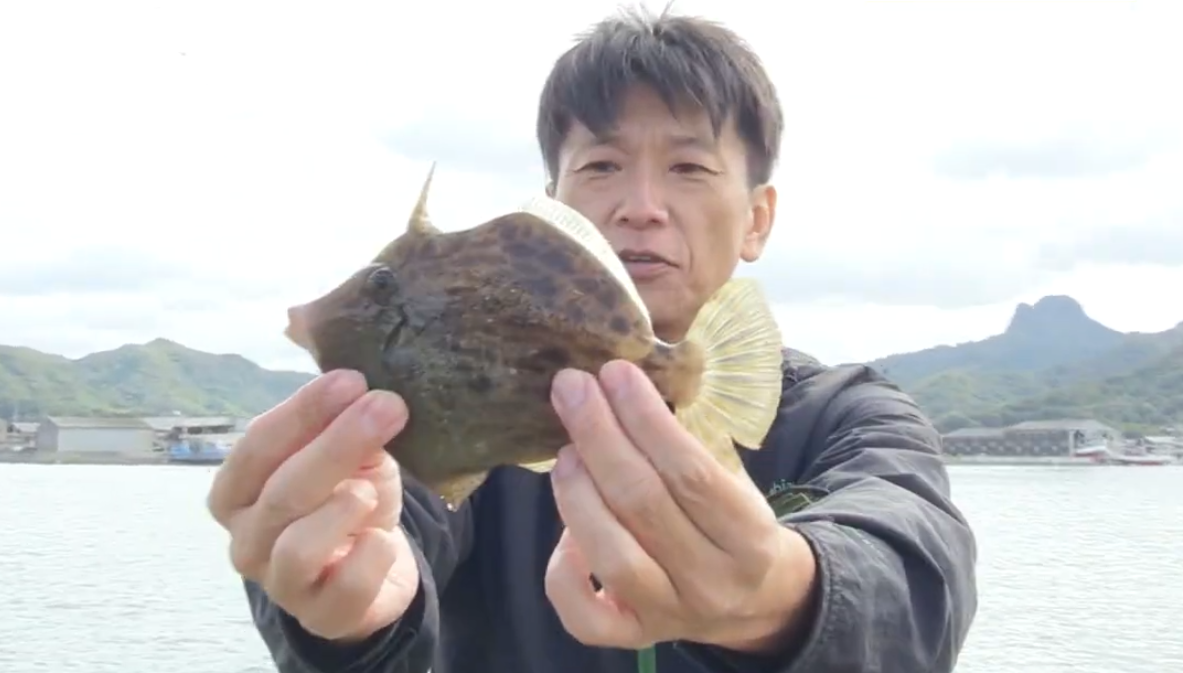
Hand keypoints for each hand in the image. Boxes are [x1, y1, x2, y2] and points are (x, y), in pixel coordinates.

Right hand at [207, 369, 419, 641]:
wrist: (375, 565)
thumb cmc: (347, 497)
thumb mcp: (346, 452)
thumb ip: (342, 419)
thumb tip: (356, 378)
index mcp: (236, 490)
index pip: (258, 445)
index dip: (303, 412)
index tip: (352, 379)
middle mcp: (245, 538)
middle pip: (283, 489)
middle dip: (338, 443)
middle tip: (387, 407)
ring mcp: (279, 582)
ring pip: (298, 546)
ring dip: (342, 508)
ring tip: (371, 490)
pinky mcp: (322, 614)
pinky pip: (344, 586)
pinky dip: (369, 558)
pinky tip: (382, 539)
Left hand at [544, 360, 816, 651]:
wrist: (757, 601)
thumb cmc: (735, 524)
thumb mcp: (737, 483)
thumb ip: (688, 449)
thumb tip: (619, 388)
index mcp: (750, 539)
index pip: (691, 473)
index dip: (647, 419)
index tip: (615, 373)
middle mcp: (711, 582)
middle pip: (643, 504)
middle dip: (599, 436)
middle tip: (570, 388)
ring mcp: (669, 615)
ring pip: (611, 556)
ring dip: (578, 493)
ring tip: (565, 449)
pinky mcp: (633, 638)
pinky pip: (584, 616)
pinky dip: (564, 569)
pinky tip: (565, 530)